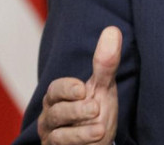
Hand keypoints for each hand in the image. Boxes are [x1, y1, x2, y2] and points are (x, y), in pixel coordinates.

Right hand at [37, 27, 121, 144]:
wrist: (96, 141)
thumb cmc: (96, 111)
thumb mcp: (103, 87)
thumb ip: (105, 63)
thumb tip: (112, 30)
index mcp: (58, 96)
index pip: (56, 89)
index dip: (67, 88)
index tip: (83, 88)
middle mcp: (50, 116)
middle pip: (55, 112)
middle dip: (75, 110)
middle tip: (95, 108)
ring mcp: (52, 136)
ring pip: (57, 134)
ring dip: (80, 132)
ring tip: (100, 128)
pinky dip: (79, 144)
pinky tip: (96, 139)